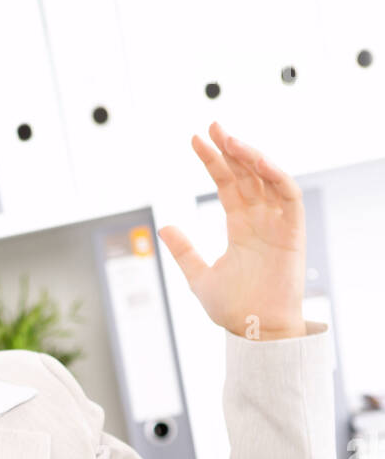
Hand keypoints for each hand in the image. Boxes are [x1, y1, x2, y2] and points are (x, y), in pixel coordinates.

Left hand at [158, 122, 306, 340]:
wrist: (255, 332)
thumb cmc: (233, 310)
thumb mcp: (199, 277)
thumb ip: (185, 251)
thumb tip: (163, 227)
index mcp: (240, 227)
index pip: (227, 184)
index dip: (213, 161)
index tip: (195, 140)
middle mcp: (260, 220)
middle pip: (245, 175)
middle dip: (230, 149)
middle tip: (212, 126)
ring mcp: (277, 224)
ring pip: (267, 178)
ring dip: (251, 156)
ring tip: (229, 139)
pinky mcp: (293, 232)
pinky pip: (289, 196)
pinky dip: (276, 176)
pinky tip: (258, 161)